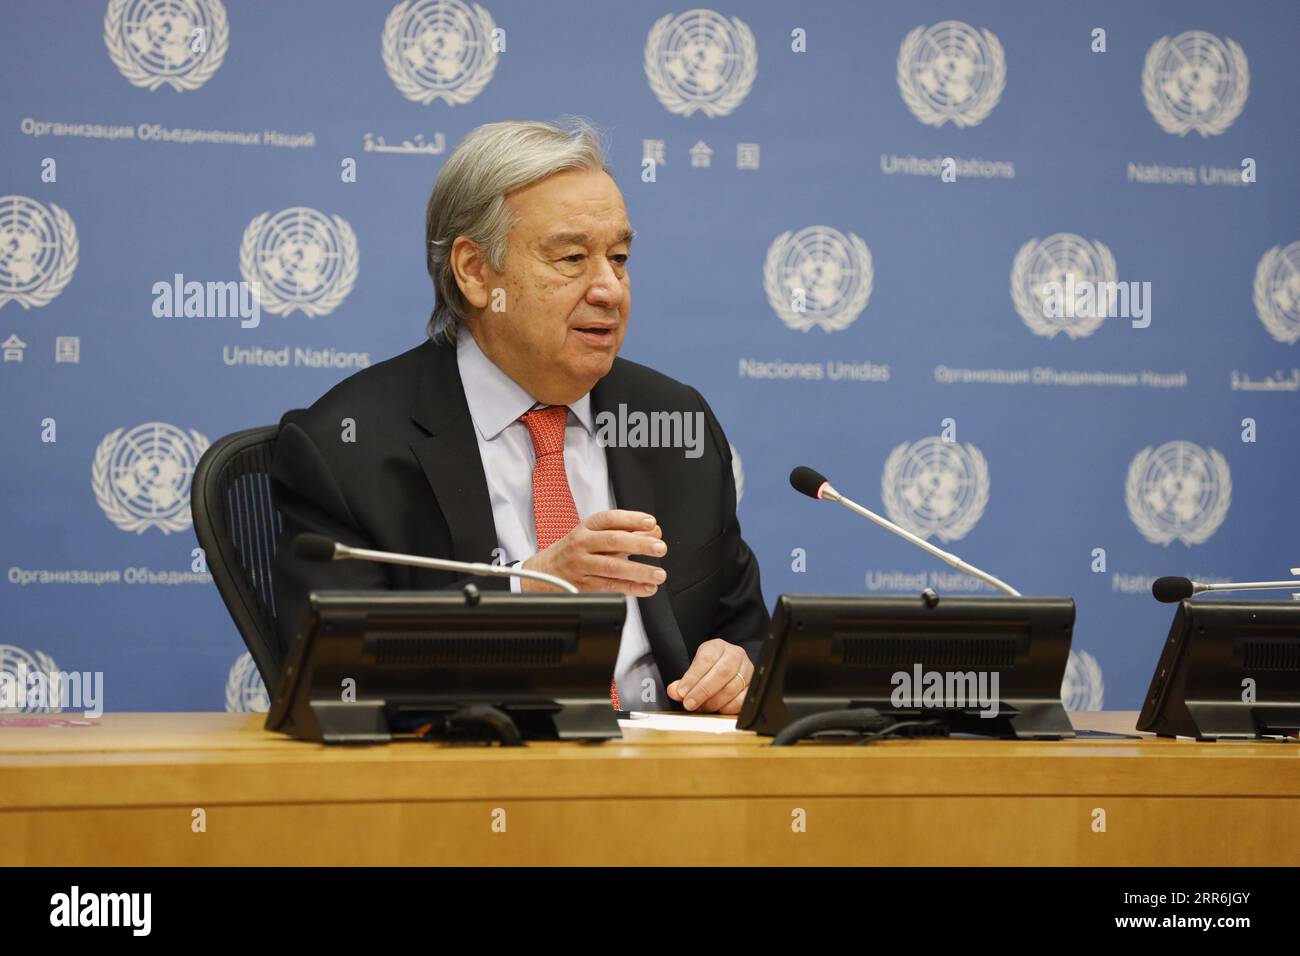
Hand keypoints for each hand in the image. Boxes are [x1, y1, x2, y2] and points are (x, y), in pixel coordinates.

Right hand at [521, 509, 667, 595]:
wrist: (542, 573)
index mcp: (586, 528)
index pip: (610, 519)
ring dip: (639, 571)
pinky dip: (631, 588)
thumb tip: (653, 531)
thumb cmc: (574, 552)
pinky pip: (610, 587)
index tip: (652, 523)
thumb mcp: (593, 536)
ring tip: (659, 574)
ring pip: (612, 568)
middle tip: (660, 548)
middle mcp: (581, 544)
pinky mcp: (583, 586)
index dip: (632, 519)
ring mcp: (581, 566)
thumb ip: (624, 533)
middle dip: (639, 545)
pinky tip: (647, 588)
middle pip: (613, 542)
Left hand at [666, 638, 751, 713]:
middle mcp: (735, 655)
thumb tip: (674, 691)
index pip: (705, 660)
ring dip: (713, 702)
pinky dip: (728, 708)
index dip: (692, 678)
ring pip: (731, 688)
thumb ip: (683, 681)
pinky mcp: (753, 686)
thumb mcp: (694, 669)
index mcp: (718, 646)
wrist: (726, 666)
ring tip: (701, 708)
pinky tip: (717, 710)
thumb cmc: (709, 668)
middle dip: (702, 691)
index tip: (681, 692)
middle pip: (721, 673)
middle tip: (689, 704)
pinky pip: (742, 700)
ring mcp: (747, 670)